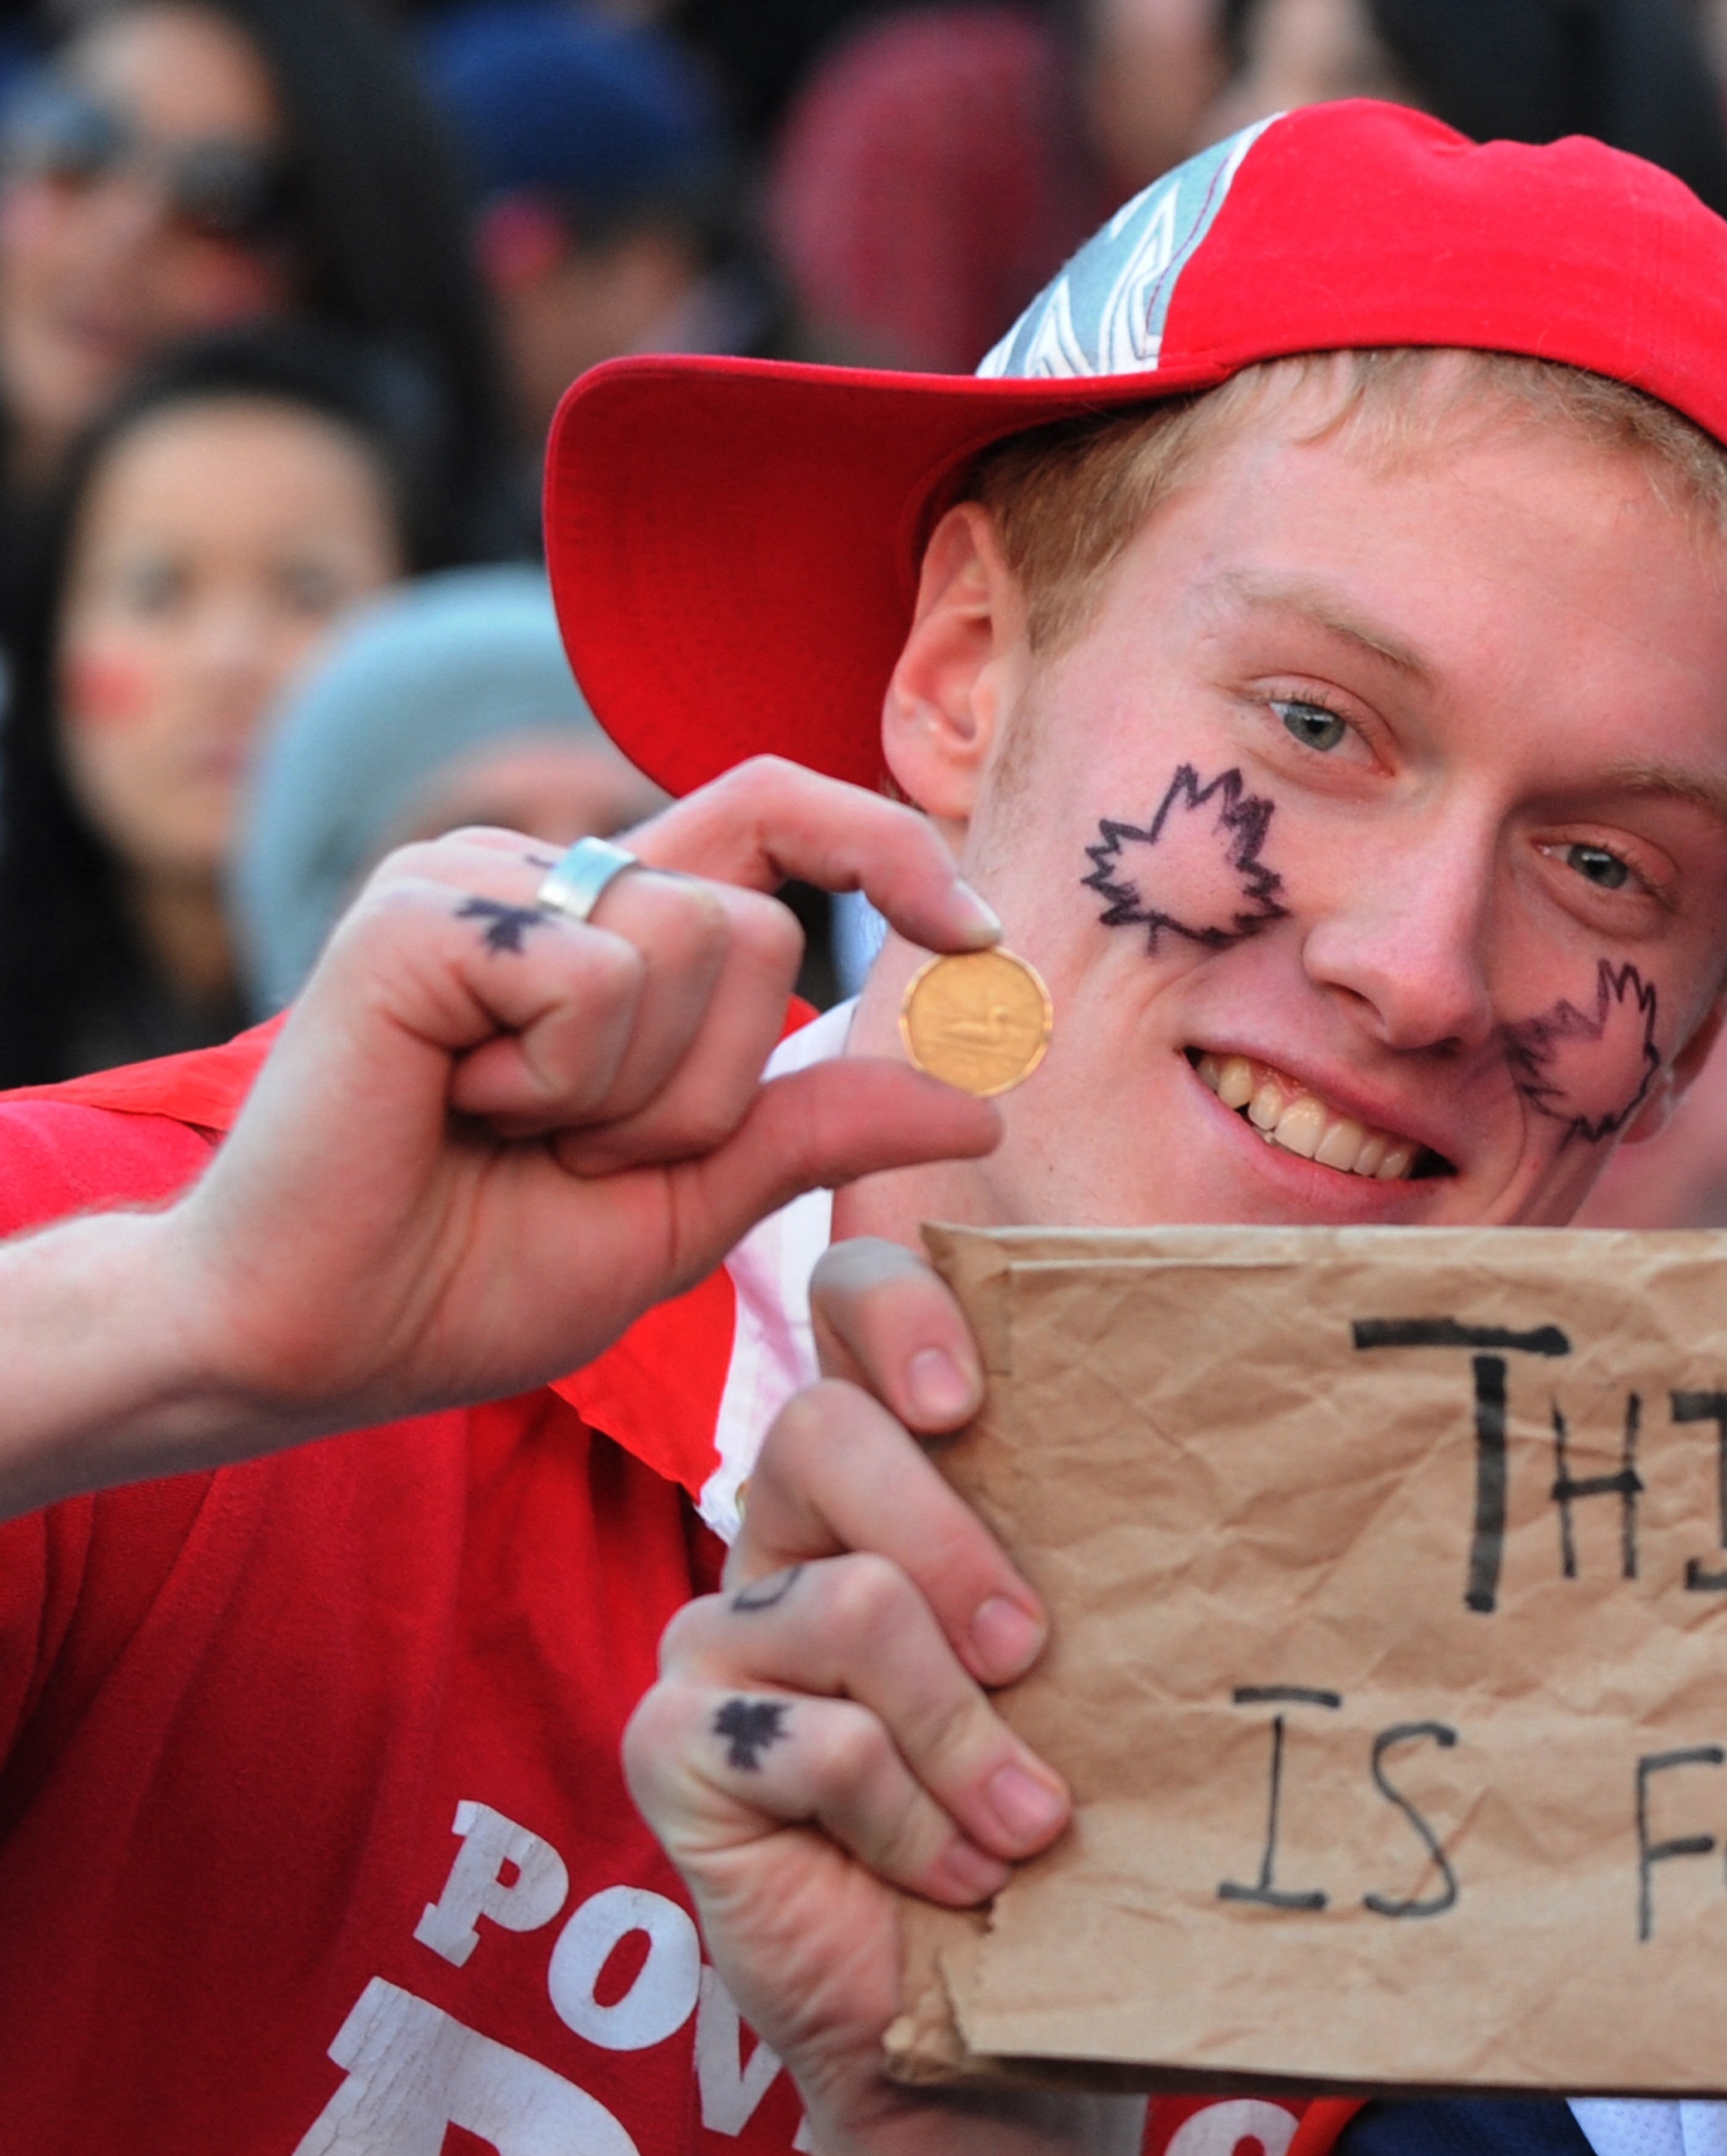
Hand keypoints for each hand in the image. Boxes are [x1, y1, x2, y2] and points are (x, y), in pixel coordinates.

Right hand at [0, 759, 1007, 1517]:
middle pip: (762, 932)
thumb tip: (981, 1102)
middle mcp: (551, 882)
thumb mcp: (691, 1206)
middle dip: (708, 1091)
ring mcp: (478, 881)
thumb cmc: (475, 1274)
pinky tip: (453, 1110)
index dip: (889, 849)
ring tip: (505, 1134)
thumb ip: (818, 1132)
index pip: (782, 816)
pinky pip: (598, 979)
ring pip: (696, 947)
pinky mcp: (417, 911)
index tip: (978, 934)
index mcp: (619, 936)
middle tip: (572, 1154)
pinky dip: (557, 1083)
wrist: (317, 1339)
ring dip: (630, 1098)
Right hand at [624, 1240, 1148, 2155]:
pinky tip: (955, 1874)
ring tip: (1032, 1822)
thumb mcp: (1100, 1654)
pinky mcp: (671, 1747)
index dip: (899, 1308)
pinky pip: (801, 1740)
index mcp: (888, 1470)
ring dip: (964, 1736)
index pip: (850, 1295)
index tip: (976, 1399)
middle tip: (1038, 1651)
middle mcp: (784, 1530)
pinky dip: (907, 1818)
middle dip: (955, 1545)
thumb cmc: (1062, 1810)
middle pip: (823, 1430)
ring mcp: (714, 1636)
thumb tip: (1265, 1419)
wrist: (997, 2013)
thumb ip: (1109, 1533)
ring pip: (844, 1602)